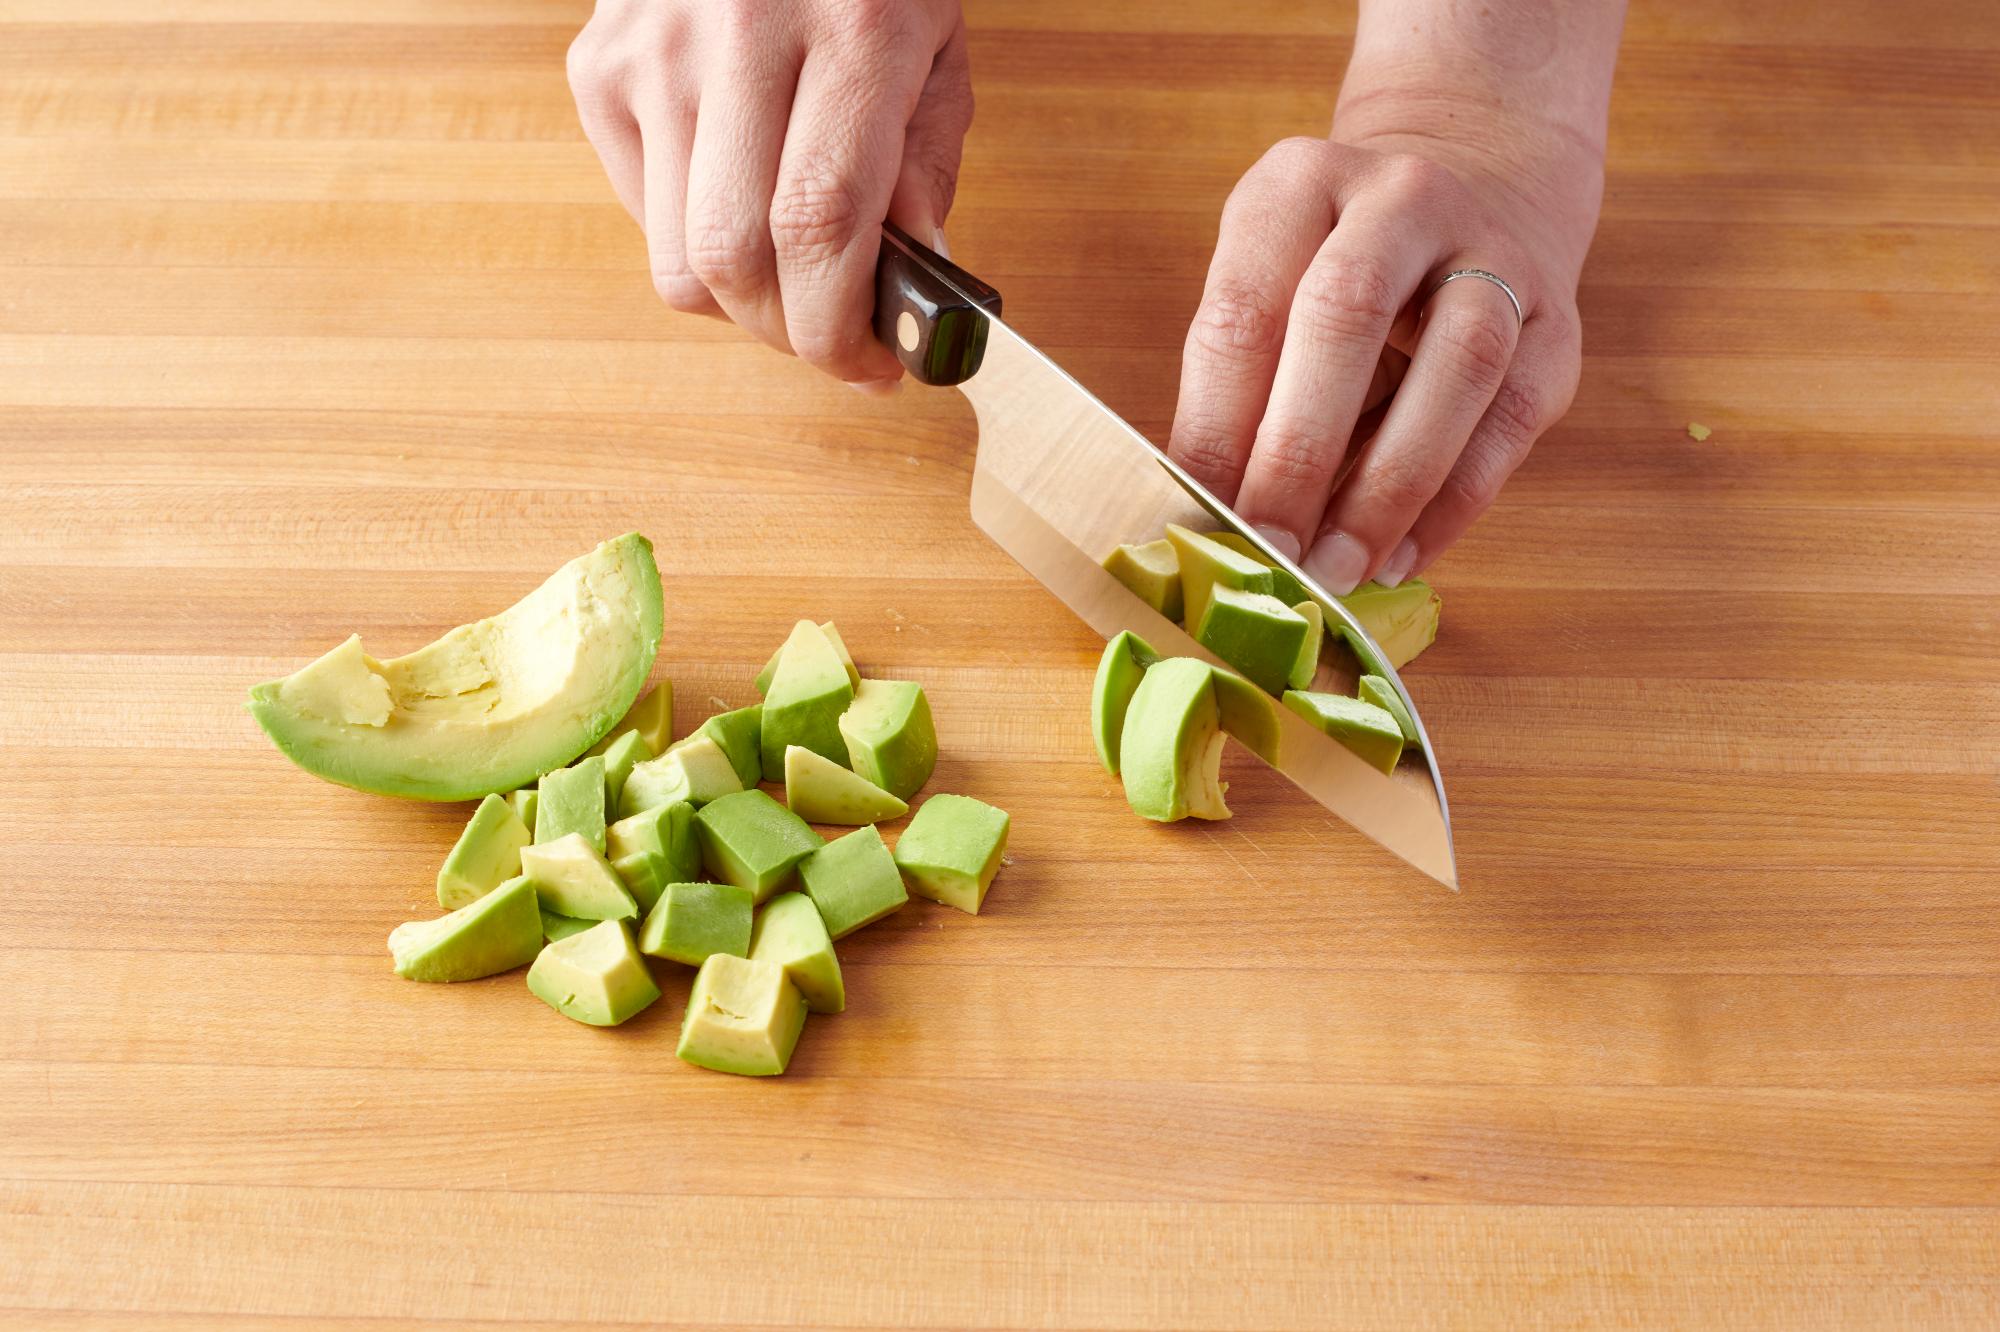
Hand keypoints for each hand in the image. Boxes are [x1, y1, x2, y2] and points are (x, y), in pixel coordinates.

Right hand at [567, 0, 971, 391]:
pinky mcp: (599, 68)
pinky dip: (693, 242)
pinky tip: (737, 196)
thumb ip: (927, 170)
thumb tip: (909, 287)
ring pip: (678, 263)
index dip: (839, 328)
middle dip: (791, 335)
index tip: (873, 368)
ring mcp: (653, 52)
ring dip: (743, 304)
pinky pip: (642, 219)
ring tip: (791, 270)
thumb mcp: (934, 52)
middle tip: (835, 337)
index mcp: (850, 32)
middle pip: (734, 260)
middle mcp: (740, 36)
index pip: (819, 224)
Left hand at [1168, 133, 1592, 592]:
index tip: (1194, 519)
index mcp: (1299, 184)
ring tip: (1336, 570)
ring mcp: (1494, 254)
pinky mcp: (1556, 324)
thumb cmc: (1333, 277)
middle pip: (1345, 317)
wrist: (1475, 201)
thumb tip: (1199, 517)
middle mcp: (1402, 198)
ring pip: (1458, 367)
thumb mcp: (1269, 294)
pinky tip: (1398, 559)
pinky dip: (1451, 504)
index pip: (1244, 309)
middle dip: (1297, 452)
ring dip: (1388, 487)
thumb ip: (1235, 390)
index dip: (1215, 424)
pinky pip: (1510, 422)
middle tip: (1266, 549)